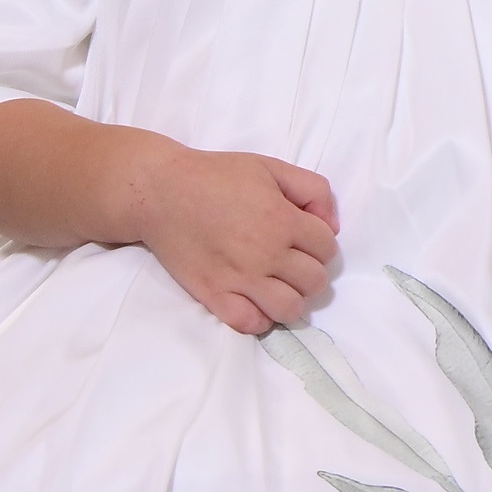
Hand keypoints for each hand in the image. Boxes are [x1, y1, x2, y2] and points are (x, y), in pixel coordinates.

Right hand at [127, 141, 338, 335]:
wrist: (159, 192)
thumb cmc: (216, 176)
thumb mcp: (272, 167)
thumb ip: (313, 190)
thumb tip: (332, 226)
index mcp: (282, 220)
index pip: (327, 249)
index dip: (320, 243)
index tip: (303, 239)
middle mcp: (265, 253)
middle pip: (314, 282)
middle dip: (310, 272)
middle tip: (291, 262)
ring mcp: (239, 277)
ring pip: (289, 309)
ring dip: (291, 299)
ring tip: (277, 285)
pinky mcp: (212, 294)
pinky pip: (249, 324)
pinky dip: (259, 318)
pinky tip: (255, 301)